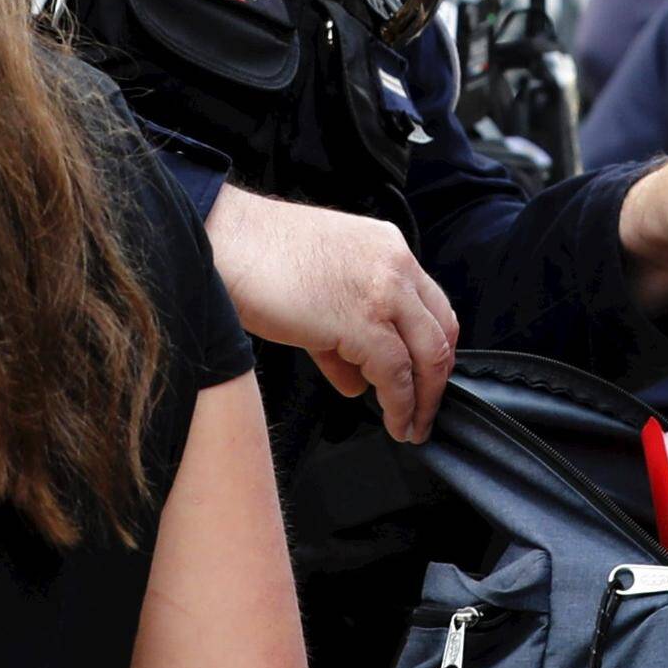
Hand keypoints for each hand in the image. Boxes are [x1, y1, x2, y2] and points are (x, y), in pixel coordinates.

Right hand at [206, 188, 458, 441]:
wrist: (226, 241)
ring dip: (423, 399)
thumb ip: (343, 334)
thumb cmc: (259, 259)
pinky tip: (393, 422)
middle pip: (441, 331)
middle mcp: (395, 265)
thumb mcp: (319, 287)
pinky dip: (399, 405)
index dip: (435, 348)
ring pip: (428, 356)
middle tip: (428, 410)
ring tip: (412, 427)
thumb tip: (357, 379)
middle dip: (437, 379)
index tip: (427, 378)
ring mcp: (383, 292)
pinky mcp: (362, 323)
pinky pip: (395, 374)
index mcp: (387, 247)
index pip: (432, 304)